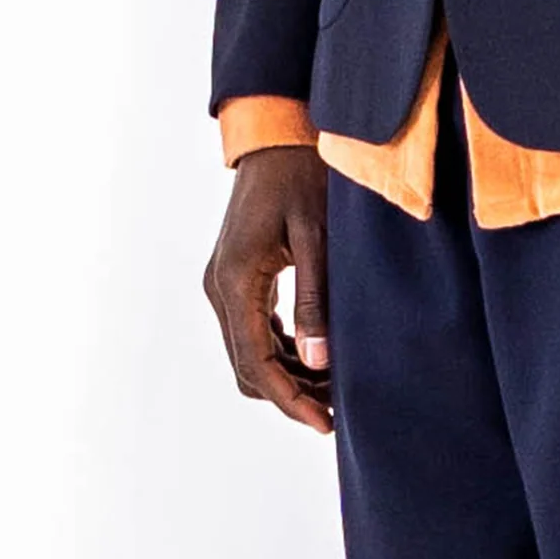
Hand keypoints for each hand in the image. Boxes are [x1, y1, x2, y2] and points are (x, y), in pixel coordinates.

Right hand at [203, 145, 332, 434]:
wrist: (278, 135)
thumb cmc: (302, 176)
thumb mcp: (317, 236)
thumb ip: (316, 301)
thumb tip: (318, 362)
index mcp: (235, 280)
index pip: (256, 363)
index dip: (290, 400)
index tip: (325, 424)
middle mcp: (220, 288)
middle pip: (248, 367)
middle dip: (292, 394)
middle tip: (340, 408)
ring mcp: (223, 284)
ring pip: (249, 353)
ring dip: (288, 375)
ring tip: (335, 384)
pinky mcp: (236, 278)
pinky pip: (253, 331)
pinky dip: (281, 351)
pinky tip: (318, 353)